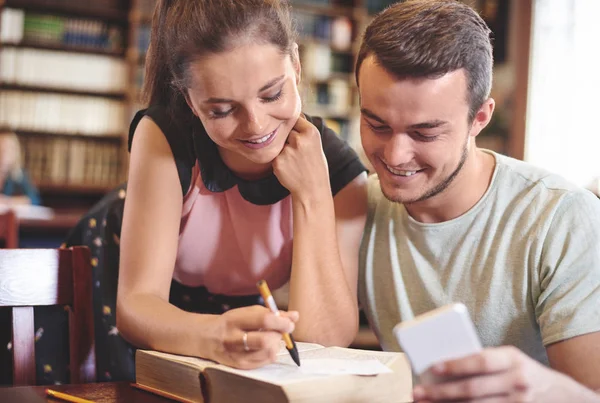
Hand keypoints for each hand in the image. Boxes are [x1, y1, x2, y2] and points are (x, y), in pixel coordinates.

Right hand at [208, 305, 298, 369]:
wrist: (208, 338)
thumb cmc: (233, 322)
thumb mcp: (248, 312)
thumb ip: (272, 313)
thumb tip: (295, 316)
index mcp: (235, 320)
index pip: (264, 321)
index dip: (281, 322)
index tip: (289, 322)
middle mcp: (233, 339)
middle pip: (266, 341)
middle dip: (280, 335)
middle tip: (283, 330)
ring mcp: (236, 355)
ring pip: (268, 353)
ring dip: (276, 344)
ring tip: (272, 337)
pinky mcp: (241, 366)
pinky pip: (266, 361)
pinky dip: (272, 353)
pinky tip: (265, 346)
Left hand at [272, 115, 329, 199]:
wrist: (312, 190)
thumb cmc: (315, 166)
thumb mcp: (315, 144)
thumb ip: (302, 131)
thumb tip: (286, 118)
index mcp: (311, 132)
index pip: (294, 119)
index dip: (294, 127)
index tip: (296, 134)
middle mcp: (299, 140)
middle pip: (285, 131)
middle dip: (288, 138)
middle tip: (297, 152)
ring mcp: (287, 151)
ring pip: (278, 143)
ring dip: (282, 150)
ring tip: (294, 161)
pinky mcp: (278, 161)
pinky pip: (274, 155)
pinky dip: (279, 160)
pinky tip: (289, 168)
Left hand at [413, 346, 571, 402]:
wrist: (563, 397)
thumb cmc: (525, 373)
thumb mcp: (511, 360)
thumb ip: (486, 362)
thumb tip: (446, 365)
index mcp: (512, 359)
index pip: (481, 360)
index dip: (457, 364)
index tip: (434, 368)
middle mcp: (517, 381)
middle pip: (473, 389)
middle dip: (441, 392)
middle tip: (417, 392)